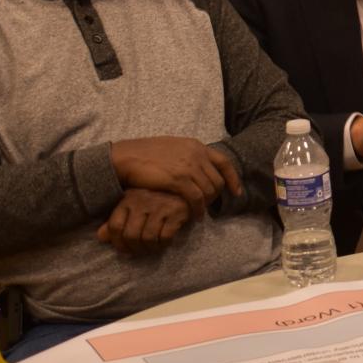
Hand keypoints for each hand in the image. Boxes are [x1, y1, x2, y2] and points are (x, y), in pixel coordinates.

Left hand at [97, 188, 190, 254]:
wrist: (184, 190)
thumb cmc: (154, 201)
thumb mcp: (132, 207)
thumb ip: (116, 221)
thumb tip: (101, 237)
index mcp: (128, 199)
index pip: (114, 226)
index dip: (117, 243)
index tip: (124, 250)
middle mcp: (142, 201)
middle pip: (131, 235)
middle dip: (135, 249)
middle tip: (140, 251)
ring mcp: (159, 206)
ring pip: (148, 238)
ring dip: (150, 249)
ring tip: (152, 248)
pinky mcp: (176, 212)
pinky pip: (165, 237)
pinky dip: (164, 245)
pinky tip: (164, 243)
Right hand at [109, 136, 240, 209]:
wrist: (126, 157)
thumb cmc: (144, 153)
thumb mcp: (172, 147)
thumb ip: (188, 154)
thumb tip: (198, 166)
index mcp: (196, 145)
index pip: (224, 162)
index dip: (233, 178)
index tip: (236, 192)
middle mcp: (196, 154)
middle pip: (218, 180)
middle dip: (217, 195)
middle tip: (209, 206)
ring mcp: (188, 166)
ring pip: (209, 191)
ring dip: (207, 205)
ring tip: (200, 212)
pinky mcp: (178, 179)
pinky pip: (197, 198)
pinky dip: (198, 210)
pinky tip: (195, 217)